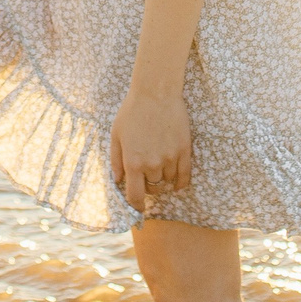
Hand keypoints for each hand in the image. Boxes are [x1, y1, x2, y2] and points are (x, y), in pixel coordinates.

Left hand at [109, 85, 192, 216]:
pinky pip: (185, 176)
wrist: (156, 92)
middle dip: (149, 188)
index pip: (135, 197)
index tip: (138, 208)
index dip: (136, 206)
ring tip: (158, 170)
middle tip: (146, 179)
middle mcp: (152, 164)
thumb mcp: (116, 135)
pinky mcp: (184, 150)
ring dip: (163, 181)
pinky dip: (180, 183)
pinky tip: (177, 183)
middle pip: (153, 190)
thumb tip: (118, 182)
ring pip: (168, 182)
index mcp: (133, 162)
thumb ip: (115, 161)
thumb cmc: (132, 111)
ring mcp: (170, 158)